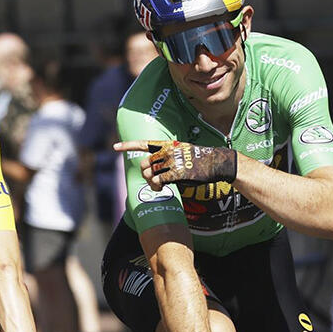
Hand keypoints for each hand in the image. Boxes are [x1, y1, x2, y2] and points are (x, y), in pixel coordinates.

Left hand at [113, 140, 236, 189]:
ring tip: (158, 187)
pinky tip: (163, 188)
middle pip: (145, 164)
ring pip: (149, 174)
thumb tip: (151, 172)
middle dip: (146, 175)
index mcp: (168, 145)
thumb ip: (167, 158)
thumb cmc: (199, 161)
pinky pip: (158, 181)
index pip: (145, 144)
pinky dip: (157, 186)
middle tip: (154, 182)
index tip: (115, 147)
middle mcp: (168, 151)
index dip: (128, 146)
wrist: (217, 163)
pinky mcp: (177, 172)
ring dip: (151, 183)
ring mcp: (173, 161)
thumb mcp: (183, 153)